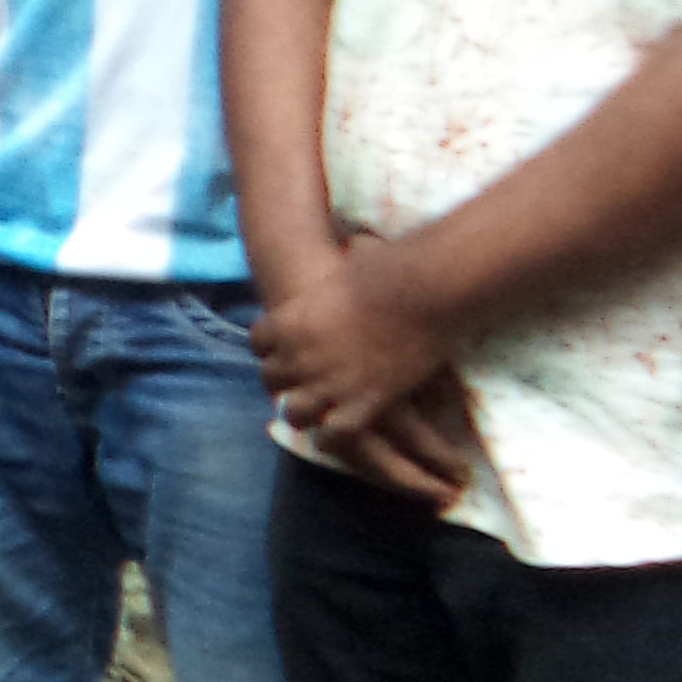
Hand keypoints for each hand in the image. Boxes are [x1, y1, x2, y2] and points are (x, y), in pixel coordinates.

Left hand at [256, 234, 480, 506]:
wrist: (423, 290)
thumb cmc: (389, 268)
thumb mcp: (347, 265)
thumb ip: (339, 269)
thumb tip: (356, 241)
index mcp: (289, 320)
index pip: (258, 342)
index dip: (270, 347)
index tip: (281, 350)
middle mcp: (301, 354)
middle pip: (270, 379)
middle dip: (282, 382)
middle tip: (294, 386)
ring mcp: (330, 382)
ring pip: (295, 413)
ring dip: (301, 413)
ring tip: (311, 416)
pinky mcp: (364, 403)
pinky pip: (334, 435)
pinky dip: (332, 440)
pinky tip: (335, 438)